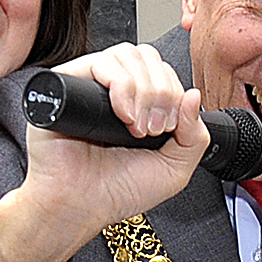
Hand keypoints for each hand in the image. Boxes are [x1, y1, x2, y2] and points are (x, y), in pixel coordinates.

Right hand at [0, 42, 209, 261]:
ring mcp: (89, 84)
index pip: (162, 70)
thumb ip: (195, 136)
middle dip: (162, 92)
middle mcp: (113, 89)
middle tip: (154, 130)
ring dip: (144, 90)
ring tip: (136, 128)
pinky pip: (100, 62)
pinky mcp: (66, 83)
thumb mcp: (174, 170)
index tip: (168, 129)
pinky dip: (122, 86)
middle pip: (147, 57)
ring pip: (128, 55)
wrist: (79, 206)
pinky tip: (123, 117)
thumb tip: (194, 94)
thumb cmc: (119, 191)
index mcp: (138, 102)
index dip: (173, 92)